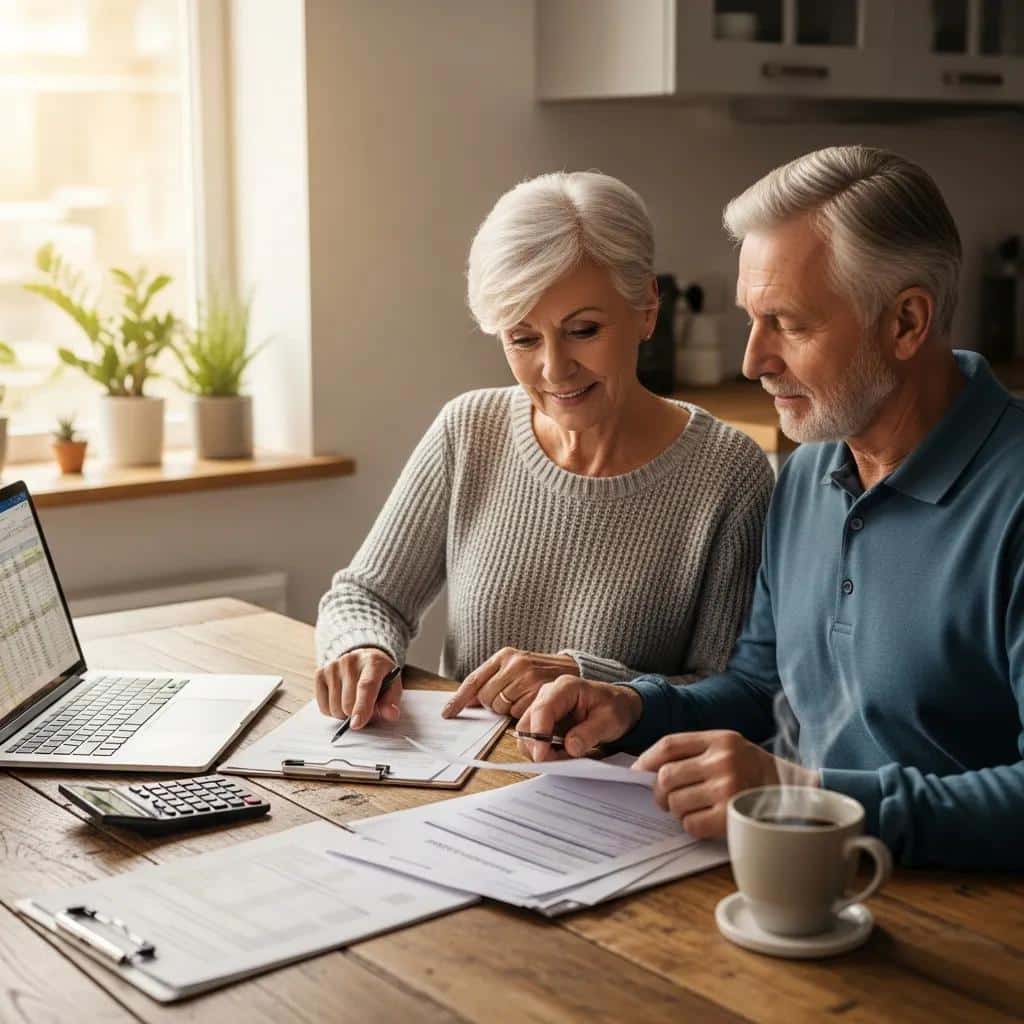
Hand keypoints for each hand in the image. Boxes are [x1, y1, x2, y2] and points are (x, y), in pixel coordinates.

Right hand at [314, 647, 402, 729]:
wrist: (364, 660)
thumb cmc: (380, 677)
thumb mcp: (392, 686)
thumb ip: (392, 702)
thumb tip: (391, 714)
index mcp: (373, 662)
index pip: (366, 686)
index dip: (362, 707)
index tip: (357, 725)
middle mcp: (350, 661)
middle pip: (348, 702)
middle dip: (356, 714)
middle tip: (365, 708)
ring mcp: (333, 666)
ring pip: (334, 707)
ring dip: (344, 714)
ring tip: (353, 702)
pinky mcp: (320, 673)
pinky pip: (323, 707)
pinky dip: (332, 711)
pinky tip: (341, 699)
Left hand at [442, 648, 578, 719]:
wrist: (572, 669)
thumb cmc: (538, 671)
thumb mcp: (514, 666)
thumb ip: (490, 680)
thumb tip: (464, 702)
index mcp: (504, 655)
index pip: (474, 680)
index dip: (458, 699)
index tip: (447, 713)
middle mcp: (515, 664)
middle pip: (485, 697)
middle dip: (492, 704)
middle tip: (509, 699)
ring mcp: (528, 677)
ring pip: (500, 708)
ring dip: (507, 710)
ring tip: (522, 699)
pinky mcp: (540, 692)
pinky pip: (518, 714)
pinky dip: (522, 714)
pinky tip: (531, 704)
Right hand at [515, 675, 642, 760]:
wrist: (618, 706)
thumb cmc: (615, 708)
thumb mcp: (610, 720)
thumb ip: (590, 733)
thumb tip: (570, 747)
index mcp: (565, 687)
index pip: (542, 709)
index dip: (539, 734)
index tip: (542, 756)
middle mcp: (548, 695)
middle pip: (527, 724)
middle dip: (538, 747)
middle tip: (559, 762)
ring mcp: (543, 708)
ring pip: (527, 735)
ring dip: (542, 751)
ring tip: (567, 757)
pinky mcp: (543, 722)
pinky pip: (534, 741)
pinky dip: (546, 752)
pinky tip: (563, 754)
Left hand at [635, 731, 820, 838]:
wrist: (799, 796)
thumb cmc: (756, 772)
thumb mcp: (730, 748)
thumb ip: (696, 752)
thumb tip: (649, 770)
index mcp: (720, 739)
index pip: (669, 745)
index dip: (647, 760)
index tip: (638, 772)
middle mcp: (723, 760)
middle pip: (666, 776)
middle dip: (659, 792)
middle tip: (665, 799)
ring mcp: (728, 788)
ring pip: (676, 802)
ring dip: (676, 810)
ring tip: (690, 809)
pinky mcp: (732, 816)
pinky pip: (691, 824)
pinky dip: (691, 826)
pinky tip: (704, 821)